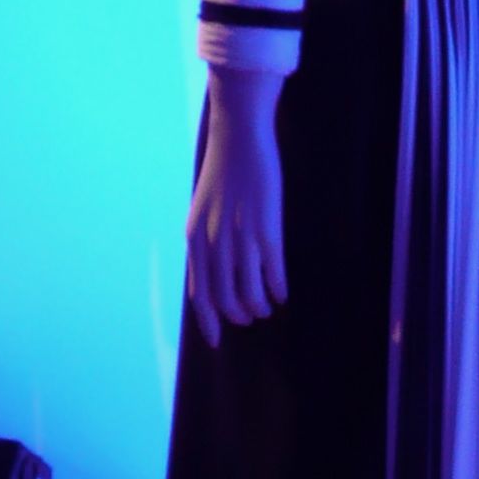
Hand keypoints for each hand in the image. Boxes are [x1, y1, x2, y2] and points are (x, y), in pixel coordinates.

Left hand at [186, 66, 287, 348]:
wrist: (237, 137)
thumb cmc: (223, 173)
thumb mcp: (202, 210)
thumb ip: (204, 241)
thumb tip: (210, 271)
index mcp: (194, 239)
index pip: (199, 294)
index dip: (209, 321)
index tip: (215, 340)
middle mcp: (214, 245)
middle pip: (225, 300)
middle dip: (239, 316)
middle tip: (251, 318)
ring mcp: (240, 239)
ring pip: (250, 293)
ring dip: (260, 306)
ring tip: (268, 307)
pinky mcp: (267, 231)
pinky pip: (272, 274)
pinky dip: (278, 289)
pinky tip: (283, 294)